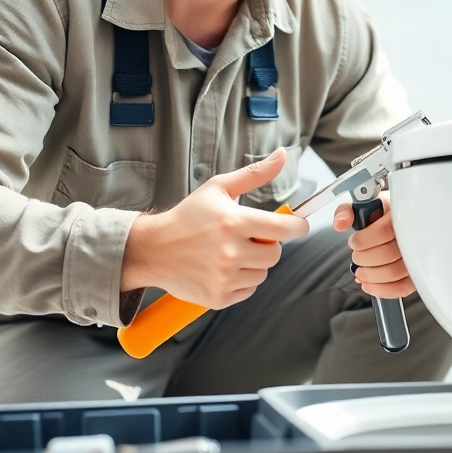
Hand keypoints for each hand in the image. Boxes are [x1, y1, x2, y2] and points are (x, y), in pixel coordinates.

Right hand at [122, 148, 309, 308]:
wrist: (153, 249)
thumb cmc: (187, 217)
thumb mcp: (218, 189)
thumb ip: (254, 174)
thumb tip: (283, 155)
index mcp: (233, 222)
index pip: (283, 229)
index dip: (297, 227)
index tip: (298, 225)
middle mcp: (230, 252)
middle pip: (275, 254)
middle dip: (267, 244)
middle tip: (247, 237)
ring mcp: (224, 277)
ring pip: (262, 273)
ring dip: (254, 264)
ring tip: (230, 252)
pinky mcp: (218, 297)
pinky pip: (248, 290)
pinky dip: (240, 281)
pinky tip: (222, 269)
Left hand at [333, 190, 414, 298]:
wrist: (399, 221)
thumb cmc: (382, 215)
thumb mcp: (364, 205)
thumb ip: (347, 211)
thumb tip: (340, 224)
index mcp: (401, 216)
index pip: (383, 232)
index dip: (362, 241)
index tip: (354, 242)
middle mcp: (413, 236)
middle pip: (387, 254)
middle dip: (363, 259)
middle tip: (357, 257)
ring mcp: (417, 257)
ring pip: (393, 273)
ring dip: (369, 276)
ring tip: (360, 272)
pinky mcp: (416, 274)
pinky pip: (402, 288)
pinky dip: (381, 290)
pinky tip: (369, 284)